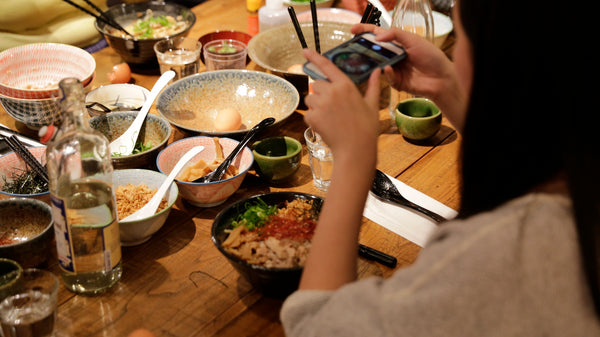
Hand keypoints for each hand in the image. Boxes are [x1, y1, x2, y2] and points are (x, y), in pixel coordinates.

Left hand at [302, 48, 380, 162]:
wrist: (356, 149)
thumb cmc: (367, 127)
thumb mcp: (373, 104)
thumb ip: (373, 85)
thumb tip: (378, 70)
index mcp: (346, 85)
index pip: (327, 66)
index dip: (314, 57)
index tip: (305, 50)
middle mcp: (331, 91)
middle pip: (316, 85)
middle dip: (321, 94)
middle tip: (333, 108)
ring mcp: (321, 104)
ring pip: (310, 99)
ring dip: (316, 106)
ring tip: (330, 118)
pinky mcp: (313, 116)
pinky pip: (308, 114)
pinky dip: (313, 120)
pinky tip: (326, 126)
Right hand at [351, 24, 466, 132]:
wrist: (441, 78)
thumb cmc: (431, 57)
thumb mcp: (414, 40)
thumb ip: (396, 35)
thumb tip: (378, 36)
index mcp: (398, 43)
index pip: (379, 35)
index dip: (366, 31)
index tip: (353, 30)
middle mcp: (394, 56)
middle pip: (375, 51)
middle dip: (364, 49)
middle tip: (354, 48)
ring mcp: (394, 69)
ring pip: (378, 65)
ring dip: (374, 63)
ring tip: (369, 59)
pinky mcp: (396, 82)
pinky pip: (387, 77)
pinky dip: (387, 73)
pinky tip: (388, 69)